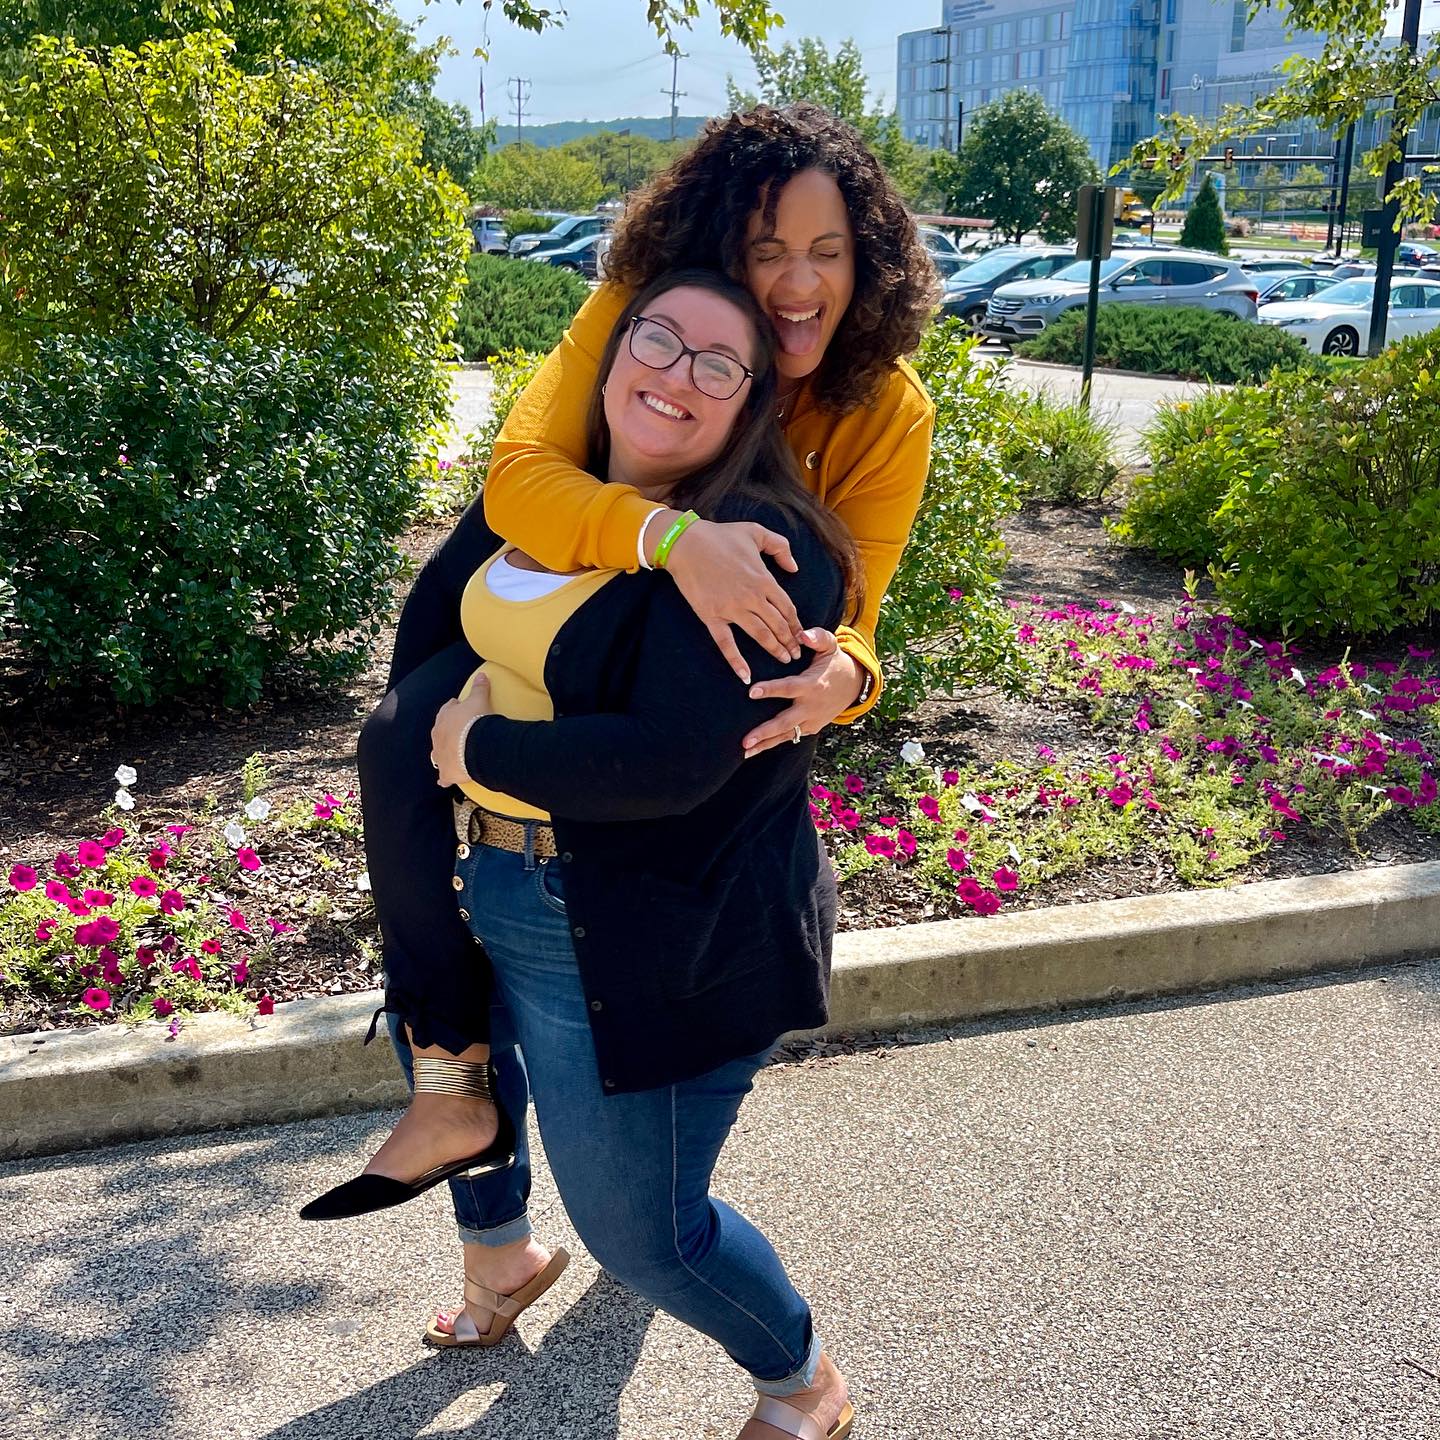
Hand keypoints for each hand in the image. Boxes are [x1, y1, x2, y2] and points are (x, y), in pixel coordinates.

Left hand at [430, 676, 492, 787]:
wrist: (473, 745)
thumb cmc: (474, 721)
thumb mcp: (479, 700)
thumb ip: (480, 688)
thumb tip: (482, 674)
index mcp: (444, 718)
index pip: (447, 710)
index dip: (453, 708)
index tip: (458, 706)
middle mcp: (438, 737)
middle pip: (440, 732)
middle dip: (447, 731)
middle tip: (456, 730)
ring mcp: (440, 755)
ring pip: (438, 754)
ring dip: (443, 754)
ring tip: (451, 754)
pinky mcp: (446, 772)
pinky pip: (443, 777)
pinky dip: (444, 779)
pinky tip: (443, 782)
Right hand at [660, 515, 805, 683]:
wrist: (686, 543)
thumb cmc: (721, 536)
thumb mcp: (756, 532)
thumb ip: (781, 547)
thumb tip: (794, 568)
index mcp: (764, 579)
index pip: (787, 608)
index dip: (796, 624)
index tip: (801, 634)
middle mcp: (751, 597)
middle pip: (778, 625)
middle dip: (790, 641)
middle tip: (796, 654)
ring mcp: (731, 609)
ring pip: (760, 635)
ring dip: (774, 650)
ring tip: (784, 661)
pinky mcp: (712, 616)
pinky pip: (726, 644)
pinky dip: (736, 662)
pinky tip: (745, 676)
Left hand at [741, 631, 864, 757]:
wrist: (853, 685)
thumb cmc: (835, 662)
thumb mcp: (831, 645)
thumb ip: (818, 637)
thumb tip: (803, 635)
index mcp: (813, 685)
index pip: (789, 688)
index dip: (771, 689)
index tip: (751, 691)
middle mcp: (811, 707)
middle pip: (785, 722)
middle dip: (765, 731)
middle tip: (746, 740)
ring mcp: (811, 721)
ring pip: (786, 735)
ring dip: (765, 745)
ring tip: (744, 752)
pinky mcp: (810, 728)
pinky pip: (790, 737)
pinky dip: (772, 744)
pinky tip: (754, 751)